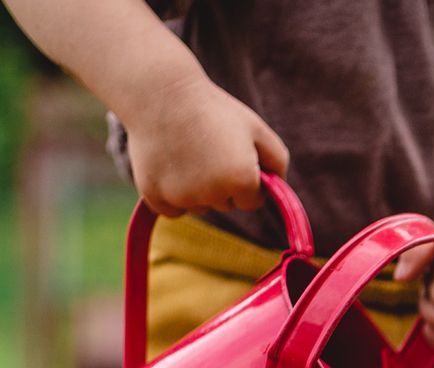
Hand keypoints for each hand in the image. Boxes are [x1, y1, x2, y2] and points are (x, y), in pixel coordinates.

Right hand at [121, 71, 287, 216]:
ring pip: (199, 207)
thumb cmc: (213, 109)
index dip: (246, 180)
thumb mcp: (256, 128)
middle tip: (208, 149)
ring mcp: (181, 197)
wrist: (160, 93)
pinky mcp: (154, 197)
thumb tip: (279, 187)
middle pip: (225, 205)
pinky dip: (172, 195)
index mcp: (241, 179)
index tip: (234, 158)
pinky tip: (170, 166)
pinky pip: (173, 210)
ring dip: (198, 190)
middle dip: (222, 185)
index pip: (253, 202)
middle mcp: (212, 194)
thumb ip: (277, 160)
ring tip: (187, 153)